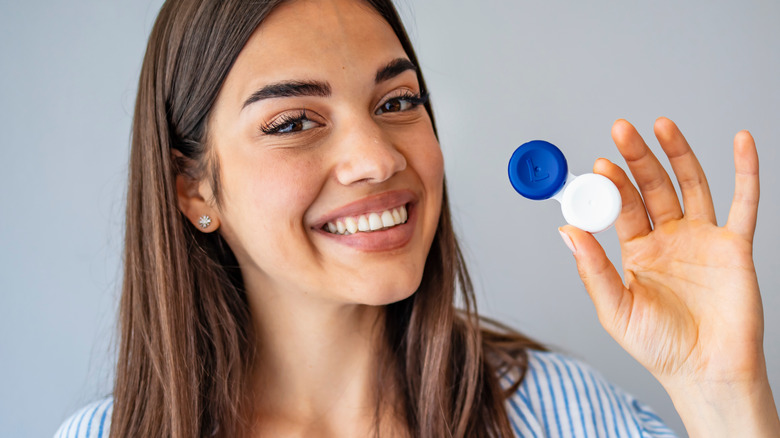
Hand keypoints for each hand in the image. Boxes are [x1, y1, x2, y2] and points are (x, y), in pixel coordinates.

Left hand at [559, 117, 778, 435]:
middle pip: (652, 187)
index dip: (611, 185)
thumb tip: (566, 231)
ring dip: (678, 153)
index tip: (598, 164)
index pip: (622, 207)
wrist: (705, 372)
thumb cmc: (658, 346)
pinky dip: (746, 170)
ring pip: (691, 185)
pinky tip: (741, 140)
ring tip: (661, 124)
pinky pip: (745, 203)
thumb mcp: (615, 308)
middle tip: (622, 130)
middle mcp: (668, 239)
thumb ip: (592, 269)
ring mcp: (702, 239)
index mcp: (637, 251)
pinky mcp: (735, 246)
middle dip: (638, 158)